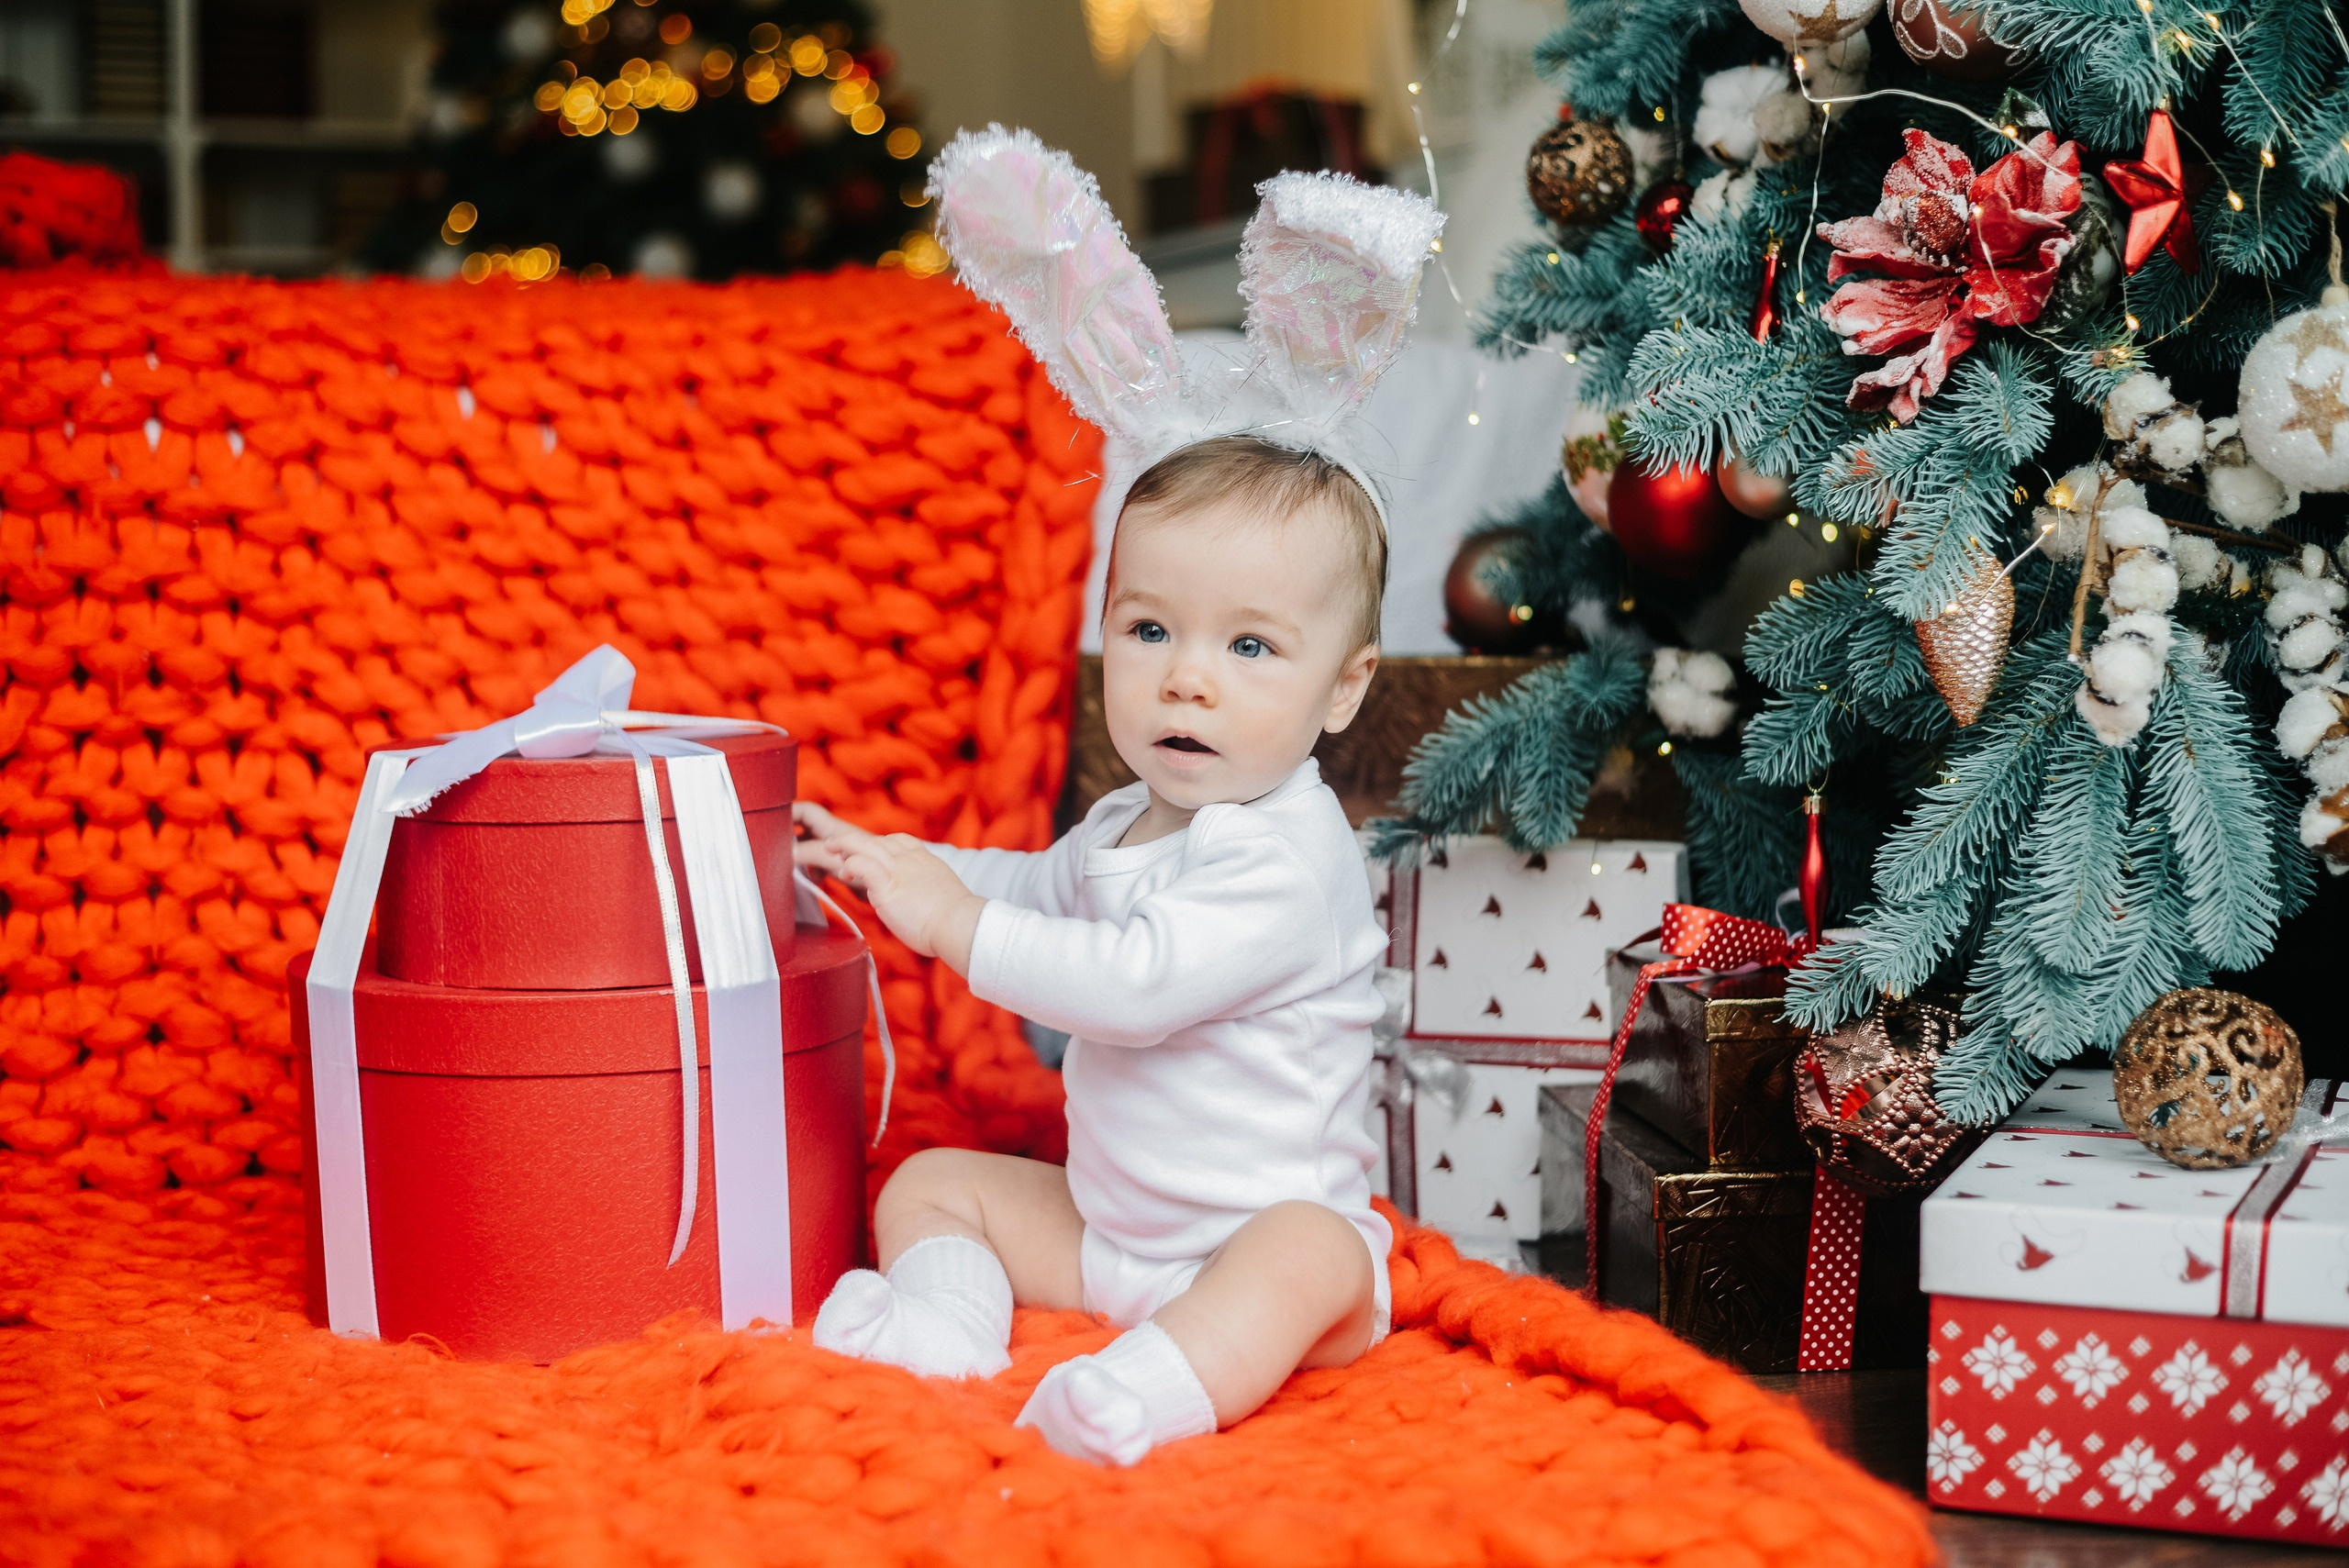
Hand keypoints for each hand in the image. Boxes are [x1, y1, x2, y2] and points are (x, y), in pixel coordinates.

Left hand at [792, 802, 985, 971]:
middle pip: (874, 840)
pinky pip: (860, 864)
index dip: (879, 844)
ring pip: (862, 844)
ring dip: (842, 846)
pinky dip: (848, 864)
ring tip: (827, 849)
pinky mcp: (887, 882)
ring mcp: (897, 867)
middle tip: (834, 843)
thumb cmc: (954, 919)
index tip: (868, 850)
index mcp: (924, 859)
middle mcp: (909, 858)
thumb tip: (917, 902)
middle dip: (852, 840)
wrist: (960, 923)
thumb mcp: (941, 893)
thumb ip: (924, 891)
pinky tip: (842, 872)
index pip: (898, 841)